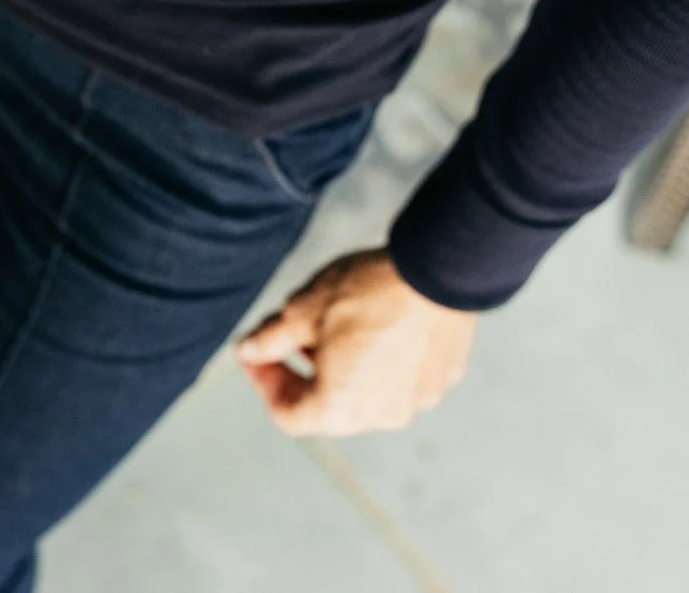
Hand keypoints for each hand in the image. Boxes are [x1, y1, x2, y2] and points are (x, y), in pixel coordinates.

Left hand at [236, 249, 477, 435]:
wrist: (440, 271)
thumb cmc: (366, 292)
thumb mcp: (303, 311)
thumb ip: (270, 340)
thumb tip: (248, 352)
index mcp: (342, 408)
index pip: (288, 416)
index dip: (264, 384)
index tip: (254, 355)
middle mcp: (382, 416)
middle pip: (327, 408)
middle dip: (300, 375)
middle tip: (287, 339)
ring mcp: (416, 401)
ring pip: (363, 394)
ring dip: (337, 369)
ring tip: (328, 327)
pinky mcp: (440, 380)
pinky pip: (397, 380)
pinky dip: (374, 364)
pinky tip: (370, 326)